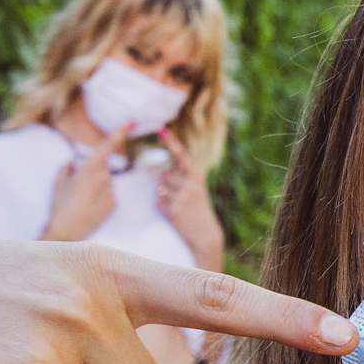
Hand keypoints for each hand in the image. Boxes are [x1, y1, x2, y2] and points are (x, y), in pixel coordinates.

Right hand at [43, 123, 132, 241]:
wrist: (66, 231)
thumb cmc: (60, 205)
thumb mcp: (59, 180)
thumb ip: (69, 166)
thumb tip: (75, 162)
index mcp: (89, 168)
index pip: (108, 145)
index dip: (121, 132)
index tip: (132, 122)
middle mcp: (104, 177)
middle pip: (103, 167)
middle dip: (93, 172)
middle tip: (79, 188)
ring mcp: (111, 191)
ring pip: (106, 181)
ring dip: (97, 186)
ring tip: (82, 201)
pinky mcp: (114, 204)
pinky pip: (109, 194)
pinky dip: (101, 198)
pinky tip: (90, 208)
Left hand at [156, 127, 225, 272]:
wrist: (205, 234)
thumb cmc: (198, 210)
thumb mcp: (197, 190)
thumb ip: (183, 179)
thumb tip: (162, 173)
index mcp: (197, 176)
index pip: (181, 155)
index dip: (171, 141)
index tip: (161, 128)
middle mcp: (190, 183)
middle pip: (164, 175)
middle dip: (165, 185)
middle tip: (177, 197)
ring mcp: (182, 196)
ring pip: (160, 188)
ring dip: (163, 196)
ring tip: (177, 207)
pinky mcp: (173, 208)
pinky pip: (158, 202)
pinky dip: (162, 207)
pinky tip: (174, 214)